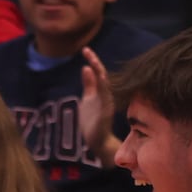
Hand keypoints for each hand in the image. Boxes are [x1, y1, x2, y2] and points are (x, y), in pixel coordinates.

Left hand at [78, 47, 119, 163]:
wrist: (97, 142)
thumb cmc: (93, 121)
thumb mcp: (88, 99)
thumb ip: (88, 84)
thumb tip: (86, 67)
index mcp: (100, 91)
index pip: (98, 72)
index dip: (92, 60)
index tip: (85, 49)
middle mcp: (105, 95)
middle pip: (102, 75)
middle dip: (95, 62)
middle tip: (87, 50)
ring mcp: (106, 104)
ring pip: (105, 85)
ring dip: (99, 73)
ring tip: (93, 62)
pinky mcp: (106, 114)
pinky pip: (106, 99)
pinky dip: (103, 89)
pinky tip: (100, 79)